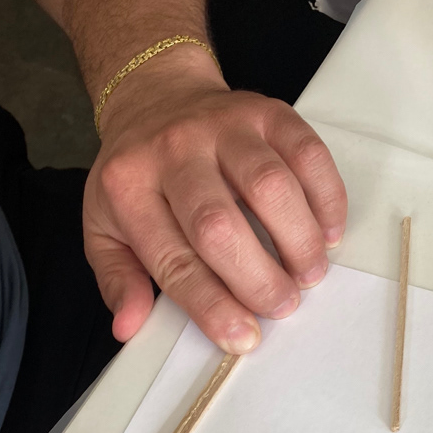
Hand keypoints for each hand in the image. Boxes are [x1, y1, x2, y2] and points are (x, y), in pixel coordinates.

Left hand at [84, 45, 346, 352]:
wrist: (154, 96)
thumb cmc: (136, 176)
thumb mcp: (104, 227)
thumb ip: (118, 280)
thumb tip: (128, 328)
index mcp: (130, 189)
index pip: (173, 259)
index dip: (211, 304)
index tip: (242, 335)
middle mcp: (174, 151)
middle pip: (219, 225)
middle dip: (257, 278)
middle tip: (282, 306)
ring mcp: (222, 126)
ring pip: (269, 185)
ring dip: (298, 240)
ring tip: (309, 274)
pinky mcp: (266, 111)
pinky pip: (307, 152)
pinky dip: (326, 197)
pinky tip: (328, 232)